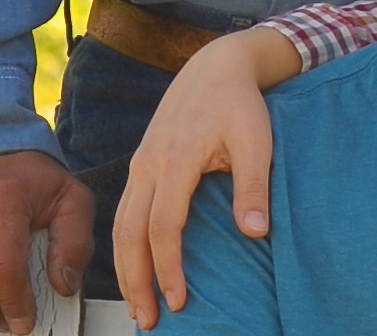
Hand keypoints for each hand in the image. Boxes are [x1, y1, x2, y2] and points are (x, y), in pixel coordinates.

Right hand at [114, 25, 299, 327]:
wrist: (215, 67)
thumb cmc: (239, 103)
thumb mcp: (256, 139)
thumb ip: (253, 185)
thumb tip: (255, 233)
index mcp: (175, 160)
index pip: (163, 227)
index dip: (168, 268)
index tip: (178, 300)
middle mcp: (148, 164)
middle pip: (129, 234)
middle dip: (136, 280)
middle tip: (148, 318)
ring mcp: (139, 164)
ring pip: (120, 225)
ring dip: (124, 268)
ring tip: (137, 304)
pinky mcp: (140, 164)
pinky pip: (123, 212)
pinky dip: (124, 245)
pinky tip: (134, 267)